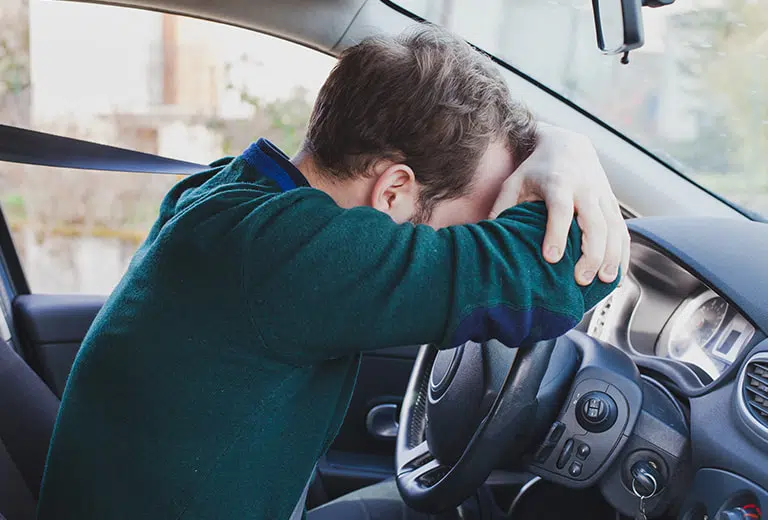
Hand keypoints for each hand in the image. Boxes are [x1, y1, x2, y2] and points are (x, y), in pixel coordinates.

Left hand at [490, 125, 629, 285]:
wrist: (568, 144)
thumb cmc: (536, 168)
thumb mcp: (514, 181)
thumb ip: (502, 207)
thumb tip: (487, 237)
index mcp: (558, 183)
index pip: (560, 209)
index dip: (556, 233)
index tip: (551, 257)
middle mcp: (584, 189)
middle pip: (594, 222)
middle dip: (591, 252)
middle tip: (581, 278)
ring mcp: (602, 196)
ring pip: (613, 228)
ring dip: (611, 256)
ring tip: (604, 281)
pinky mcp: (612, 204)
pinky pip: (622, 230)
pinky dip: (622, 253)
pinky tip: (616, 274)